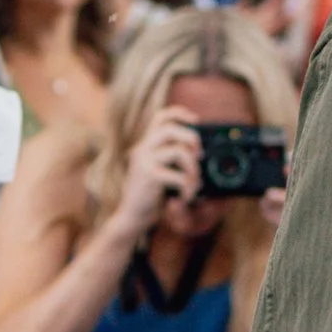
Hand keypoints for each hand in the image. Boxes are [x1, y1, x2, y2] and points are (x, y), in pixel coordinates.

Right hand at [114, 109, 202, 242]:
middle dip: (191, 138)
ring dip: (193, 168)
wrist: (132, 217)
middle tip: (200, 155)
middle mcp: (142, 149)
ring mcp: (145, 162)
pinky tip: (187, 197)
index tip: (196, 121)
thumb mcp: (161, 172)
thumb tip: (199, 152)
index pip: (160, 117)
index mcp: (146, 145)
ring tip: (195, 183)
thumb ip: (172, 159)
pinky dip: (189, 188)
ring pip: (179, 151)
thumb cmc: (151, 196)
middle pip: (170, 128)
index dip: (180, 113)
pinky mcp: (150, 177)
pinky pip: (179, 176)